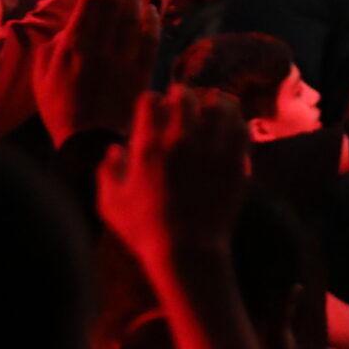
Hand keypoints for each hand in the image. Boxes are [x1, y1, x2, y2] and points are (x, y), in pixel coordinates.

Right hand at [34, 0, 158, 144]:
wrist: (87, 143)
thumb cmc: (60, 109)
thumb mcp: (41, 76)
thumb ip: (52, 47)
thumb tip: (69, 28)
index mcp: (73, 47)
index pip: (90, 4)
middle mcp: (99, 49)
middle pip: (113, 5)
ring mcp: (122, 61)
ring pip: (132, 20)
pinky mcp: (139, 74)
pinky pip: (148, 42)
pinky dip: (151, 24)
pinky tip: (151, 11)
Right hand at [97, 86, 249, 273]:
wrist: (188, 254)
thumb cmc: (145, 231)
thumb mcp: (110, 203)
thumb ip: (107, 170)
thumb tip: (114, 149)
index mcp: (148, 145)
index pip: (149, 99)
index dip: (150, 102)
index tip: (153, 113)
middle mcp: (181, 140)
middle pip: (185, 95)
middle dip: (181, 97)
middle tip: (182, 108)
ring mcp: (212, 149)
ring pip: (219, 103)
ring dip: (212, 103)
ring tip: (210, 110)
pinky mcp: (235, 162)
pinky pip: (241, 126)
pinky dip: (235, 121)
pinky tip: (230, 127)